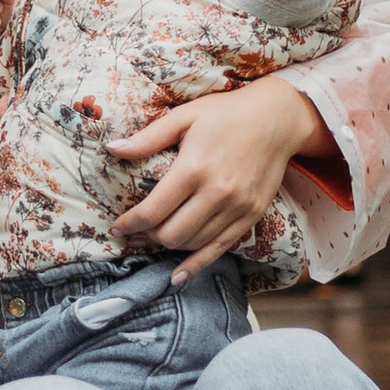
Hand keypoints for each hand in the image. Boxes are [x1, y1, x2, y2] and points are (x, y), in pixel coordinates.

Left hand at [108, 72, 326, 279]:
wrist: (277, 119)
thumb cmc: (226, 114)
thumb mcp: (184, 117)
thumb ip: (148, 138)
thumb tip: (112, 150)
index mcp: (194, 168)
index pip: (153, 211)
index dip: (129, 223)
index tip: (117, 226)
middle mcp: (217, 193)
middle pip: (171, 234)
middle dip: (147, 237)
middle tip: (135, 232)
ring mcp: (237, 208)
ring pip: (193, 244)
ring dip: (168, 246)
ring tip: (153, 239)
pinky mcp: (251, 216)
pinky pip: (219, 249)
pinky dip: (196, 264)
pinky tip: (177, 276)